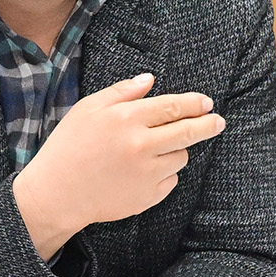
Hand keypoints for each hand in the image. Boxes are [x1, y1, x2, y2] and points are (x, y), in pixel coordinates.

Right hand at [11, 73, 225, 260]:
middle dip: (208, 124)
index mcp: (127, 119)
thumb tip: (150, 80)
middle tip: (218, 122)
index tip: (207, 103)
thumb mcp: (88, 109)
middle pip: (188, 131)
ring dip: (176, 150)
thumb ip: (122, 92)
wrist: (57, 194)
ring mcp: (147, 173)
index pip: (173, 107)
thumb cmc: (69, 147)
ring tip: (152, 150)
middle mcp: (142, 145)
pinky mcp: (148, 196)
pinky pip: (171, 180)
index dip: (194, 103)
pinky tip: (142, 171)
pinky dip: (164, 173)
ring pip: (180, 157)